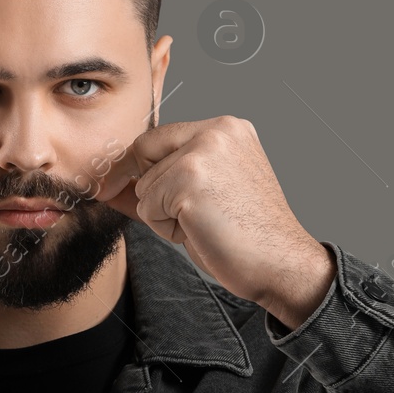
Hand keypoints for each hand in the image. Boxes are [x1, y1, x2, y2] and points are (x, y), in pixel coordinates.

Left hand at [93, 116, 333, 325]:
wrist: (282, 263)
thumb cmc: (249, 235)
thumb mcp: (207, 193)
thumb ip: (167, 177)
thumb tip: (112, 182)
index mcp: (228, 128)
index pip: (160, 135)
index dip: (134, 162)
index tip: (112, 182)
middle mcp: (217, 131)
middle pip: (145, 153)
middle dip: (148, 189)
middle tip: (183, 217)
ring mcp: (202, 154)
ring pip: (145, 187)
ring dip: (164, 215)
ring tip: (205, 224)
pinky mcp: (188, 182)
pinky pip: (148, 208)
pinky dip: (166, 228)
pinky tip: (201, 231)